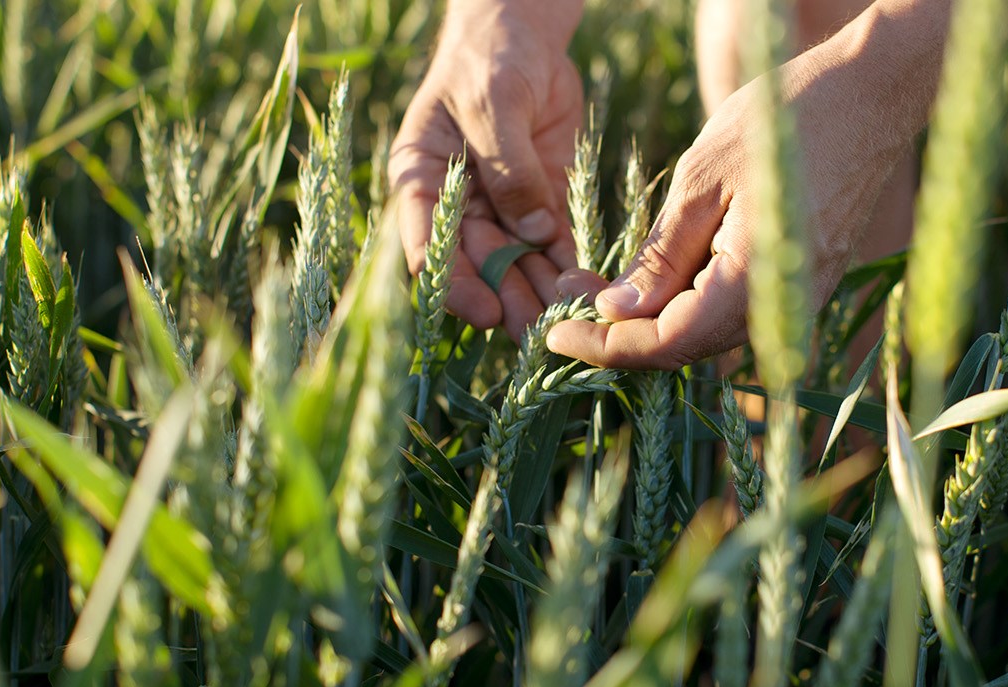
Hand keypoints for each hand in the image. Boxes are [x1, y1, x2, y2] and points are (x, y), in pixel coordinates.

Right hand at [390, 2, 583, 336]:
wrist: (523, 32)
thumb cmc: (489, 57)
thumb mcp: (493, 101)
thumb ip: (509, 166)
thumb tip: (532, 234)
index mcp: (420, 179)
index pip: (425, 244)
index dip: (452, 284)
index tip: (482, 311)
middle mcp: (455, 203)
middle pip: (476, 264)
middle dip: (506, 299)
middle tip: (535, 333)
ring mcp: (498, 206)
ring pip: (517, 263)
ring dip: (540, 293)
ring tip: (568, 319)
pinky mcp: (539, 202)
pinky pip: (552, 245)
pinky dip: (568, 267)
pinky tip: (588, 288)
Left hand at [546, 10, 920, 368]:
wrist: (871, 95)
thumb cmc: (785, 122)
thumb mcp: (701, 181)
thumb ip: (660, 257)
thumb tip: (616, 314)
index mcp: (751, 286)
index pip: (663, 345)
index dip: (603, 347)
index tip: (553, 332)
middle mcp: (780, 310)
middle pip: (684, 349)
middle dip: (619, 335)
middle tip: (567, 296)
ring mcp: (797, 301)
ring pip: (708, 336)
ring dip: (652, 322)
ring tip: (599, 285)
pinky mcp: (802, 284)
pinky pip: (733, 314)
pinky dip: (687, 306)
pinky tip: (655, 278)